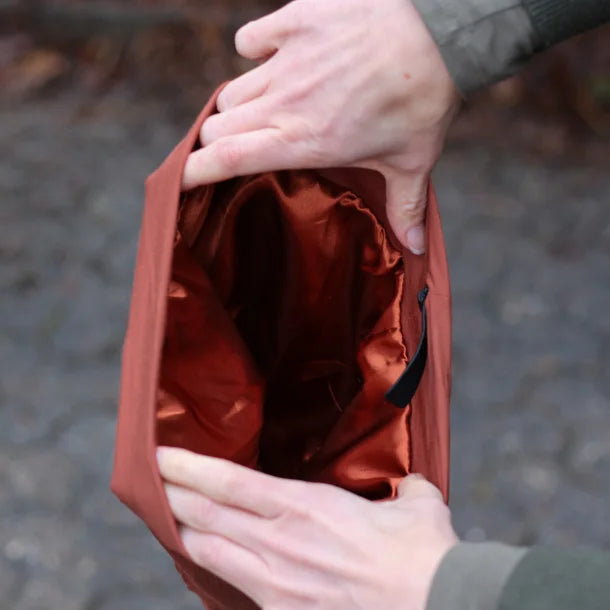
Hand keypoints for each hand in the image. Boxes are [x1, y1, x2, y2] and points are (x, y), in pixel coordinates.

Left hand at [157, 447, 457, 609]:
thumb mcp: (418, 506)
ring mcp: (276, 583)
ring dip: (185, 533)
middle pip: (206, 515)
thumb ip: (409, 489)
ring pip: (210, 553)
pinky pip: (235, 586)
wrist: (434, 608)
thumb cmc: (423, 556)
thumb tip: (414, 485)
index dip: (189, 467)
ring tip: (170, 520)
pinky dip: (216, 569)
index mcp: (303, 506)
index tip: (162, 455)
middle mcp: (279, 542)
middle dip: (173, 495)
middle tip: (152, 480)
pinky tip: (211, 563)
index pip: (228, 482)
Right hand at [181, 0, 459, 253]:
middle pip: (217, 125)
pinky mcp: (295, 20)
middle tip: (240, 148)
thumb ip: (405, 207)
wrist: (437, 31)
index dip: (192, 172)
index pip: (225, 159)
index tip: (179, 182)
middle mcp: (283, 104)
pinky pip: (250, 39)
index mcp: (302, 142)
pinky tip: (277, 56)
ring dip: (239, 105)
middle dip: (219, 141)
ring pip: (232, 89)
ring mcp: (286, 60)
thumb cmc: (422, 100)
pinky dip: (255, 50)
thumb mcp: (413, 162)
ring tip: (265, 110)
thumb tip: (415, 251)